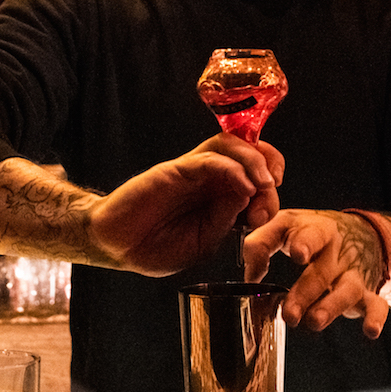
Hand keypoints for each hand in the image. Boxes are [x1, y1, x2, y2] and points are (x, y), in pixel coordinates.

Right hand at [88, 133, 283, 276]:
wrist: (118, 246)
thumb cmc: (157, 246)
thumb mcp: (205, 242)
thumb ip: (226, 221)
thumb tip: (251, 199)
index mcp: (219, 195)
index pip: (255, 175)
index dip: (270, 188)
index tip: (270, 212)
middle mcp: (209, 177)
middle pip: (249, 150)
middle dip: (270, 167)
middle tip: (272, 192)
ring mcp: (193, 171)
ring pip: (231, 144)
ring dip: (255, 160)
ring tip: (265, 183)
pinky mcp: (176, 169)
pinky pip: (209, 159)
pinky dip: (233, 169)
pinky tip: (243, 187)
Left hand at [241, 210, 389, 337]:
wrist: (363, 234)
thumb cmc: (313, 233)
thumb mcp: (287, 225)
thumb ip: (262, 242)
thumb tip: (249, 273)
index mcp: (318, 230)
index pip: (313, 234)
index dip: (305, 243)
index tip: (297, 254)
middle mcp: (338, 252)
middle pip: (323, 272)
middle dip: (305, 293)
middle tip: (288, 313)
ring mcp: (354, 273)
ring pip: (347, 290)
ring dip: (331, 307)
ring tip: (314, 322)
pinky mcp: (368, 292)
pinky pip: (377, 304)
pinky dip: (376, 318)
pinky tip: (370, 331)